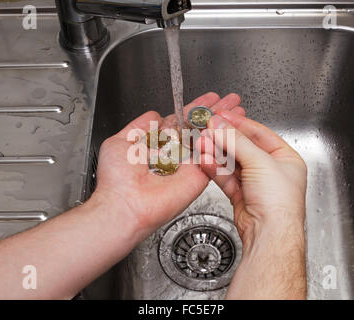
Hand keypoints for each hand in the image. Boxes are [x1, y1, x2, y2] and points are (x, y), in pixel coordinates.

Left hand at [91, 92, 244, 240]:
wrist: (124, 205)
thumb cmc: (116, 180)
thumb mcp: (120, 142)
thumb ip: (139, 127)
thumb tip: (154, 115)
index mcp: (158, 144)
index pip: (182, 121)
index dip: (196, 108)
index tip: (210, 98)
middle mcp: (175, 153)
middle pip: (200, 128)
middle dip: (216, 112)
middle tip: (230, 100)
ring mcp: (189, 164)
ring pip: (210, 139)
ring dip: (225, 124)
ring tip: (237, 108)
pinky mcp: (199, 175)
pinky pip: (214, 156)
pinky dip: (225, 141)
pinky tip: (236, 126)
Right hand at [196, 109, 306, 246]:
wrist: (269, 233)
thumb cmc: (279, 204)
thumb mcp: (260, 162)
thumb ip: (236, 141)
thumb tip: (221, 126)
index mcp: (285, 158)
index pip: (259, 134)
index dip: (239, 124)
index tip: (222, 116)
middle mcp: (271, 170)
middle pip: (243, 147)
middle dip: (224, 139)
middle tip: (207, 129)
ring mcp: (255, 183)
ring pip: (232, 162)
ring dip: (216, 153)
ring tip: (202, 143)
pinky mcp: (241, 195)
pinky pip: (225, 177)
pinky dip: (215, 169)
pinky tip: (205, 161)